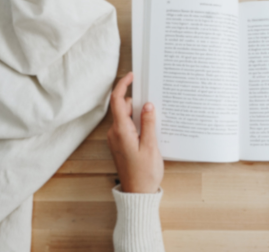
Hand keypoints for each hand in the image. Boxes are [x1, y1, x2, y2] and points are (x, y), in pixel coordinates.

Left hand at [107, 72, 163, 192]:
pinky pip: (126, 126)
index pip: (117, 101)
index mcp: (121, 131)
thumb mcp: (150, 146)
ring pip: (125, 117)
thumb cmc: (144, 172)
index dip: (123, 85)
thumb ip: (148, 123)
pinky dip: (136, 122)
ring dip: (137, 113)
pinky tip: (149, 128)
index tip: (131, 76)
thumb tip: (147, 105)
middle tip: (153, 102)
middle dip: (137, 102)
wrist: (137, 193)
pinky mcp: (120, 143)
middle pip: (123, 107)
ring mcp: (116, 138)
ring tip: (154, 119)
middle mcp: (115, 132)